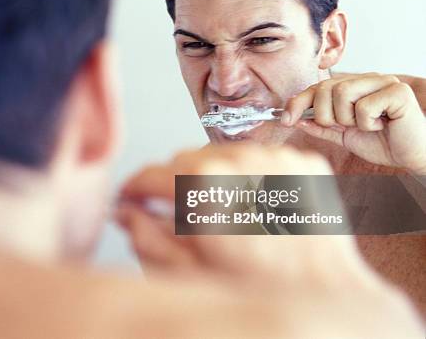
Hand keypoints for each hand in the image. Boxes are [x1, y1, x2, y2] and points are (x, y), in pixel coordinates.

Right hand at [117, 144, 346, 277]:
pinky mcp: (302, 162)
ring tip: (224, 213)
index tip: (131, 196)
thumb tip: (125, 213)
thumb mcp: (189, 277)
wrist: (327, 297)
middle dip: (175, 183)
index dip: (135, 187)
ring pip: (222, 154)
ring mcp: (276, 158)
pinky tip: (254, 206)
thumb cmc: (260, 293)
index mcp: (206, 189)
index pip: (153, 174)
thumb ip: (147, 240)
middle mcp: (241, 162)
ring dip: (213, 176)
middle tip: (178, 213)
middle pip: (185, 159)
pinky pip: (259, 157)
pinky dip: (249, 177)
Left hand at [283, 73, 425, 173]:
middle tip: (346, 126)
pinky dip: (368, 123)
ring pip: (342, 94)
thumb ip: (321, 127)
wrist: (412, 156)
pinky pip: (364, 106)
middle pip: (325, 89)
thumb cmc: (383, 143)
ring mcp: (383, 82)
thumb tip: (295, 119)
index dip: (297, 102)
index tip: (285, 120)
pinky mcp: (397, 92)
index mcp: (353, 86)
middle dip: (326, 116)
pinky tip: (382, 125)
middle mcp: (367, 79)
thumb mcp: (344, 136)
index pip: (317, 87)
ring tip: (367, 125)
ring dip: (349, 119)